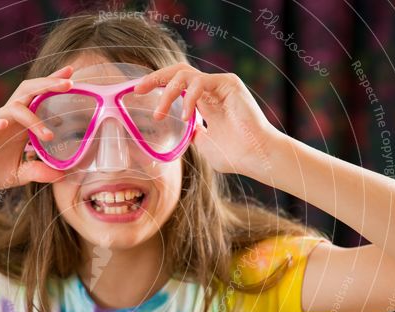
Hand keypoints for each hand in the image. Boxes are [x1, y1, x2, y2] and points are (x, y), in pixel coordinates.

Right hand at [0, 65, 74, 195]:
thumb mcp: (18, 174)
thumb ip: (38, 172)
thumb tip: (62, 176)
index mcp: (18, 125)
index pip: (37, 98)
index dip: (52, 85)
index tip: (72, 76)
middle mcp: (7, 118)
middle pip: (28, 92)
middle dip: (47, 85)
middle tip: (69, 84)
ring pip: (13, 108)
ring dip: (33, 118)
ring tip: (49, 135)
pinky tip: (5, 124)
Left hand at [134, 63, 283, 178]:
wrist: (256, 157)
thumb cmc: (235, 155)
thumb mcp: (204, 145)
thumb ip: (192, 135)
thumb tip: (182, 133)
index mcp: (205, 101)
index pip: (177, 84)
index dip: (157, 85)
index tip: (138, 93)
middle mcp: (211, 89)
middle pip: (178, 72)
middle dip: (155, 78)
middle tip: (138, 89)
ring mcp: (220, 85)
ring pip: (185, 75)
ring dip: (167, 93)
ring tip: (159, 114)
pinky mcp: (228, 84)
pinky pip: (200, 81)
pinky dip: (188, 98)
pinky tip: (186, 117)